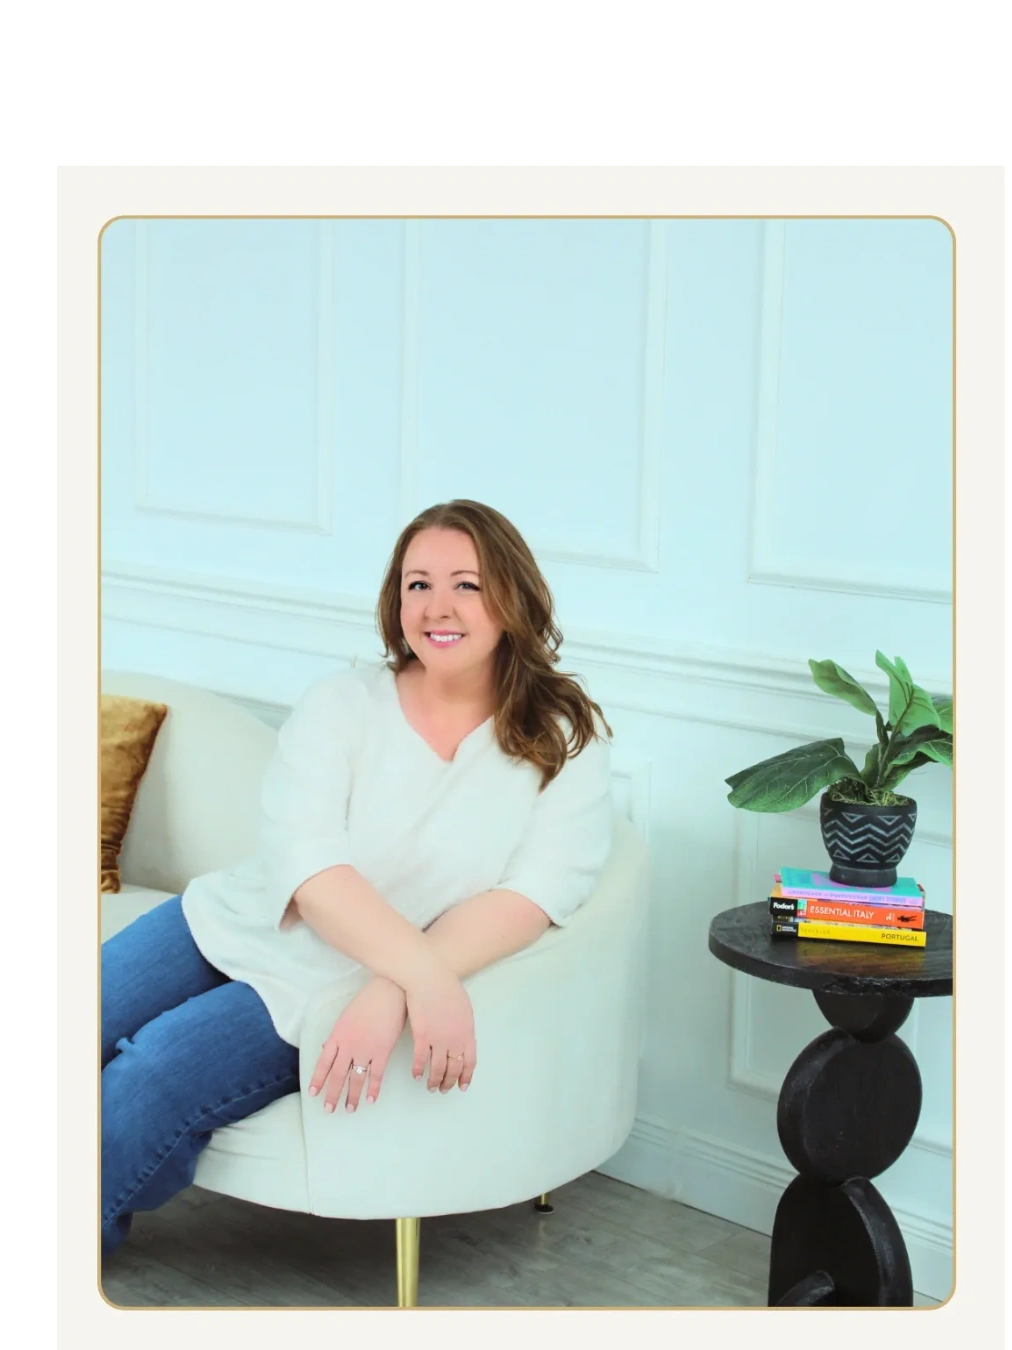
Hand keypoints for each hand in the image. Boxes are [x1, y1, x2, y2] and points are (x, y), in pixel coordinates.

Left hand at [308, 977, 407, 1112]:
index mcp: (337, 1035)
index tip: (313, 1093)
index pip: (323, 1062)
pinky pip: (376, 1074)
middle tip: (329, 1109)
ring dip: (352, 1096)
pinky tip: (370, 1099)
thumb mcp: (346, 1016)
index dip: (318, 1079)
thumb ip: (337, 1034)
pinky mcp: (382, 1051)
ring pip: (355, 1078)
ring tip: (349, 1109)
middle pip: (337, 1075)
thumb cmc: (368, 1001)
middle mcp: (348, 1046)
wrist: (388, 992)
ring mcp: (365, 1050)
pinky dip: (373, 1088)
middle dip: (332, 1094)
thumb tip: (326, 1048)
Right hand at [405, 964, 476, 1093]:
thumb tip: (463, 1038)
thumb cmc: (447, 986)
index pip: (470, 1061)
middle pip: (454, 1068)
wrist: (429, 976)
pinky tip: (416, 1076)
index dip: (466, 1076)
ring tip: (431, 1088)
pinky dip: (418, 1070)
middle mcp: (455, 1040)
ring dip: (434, 1081)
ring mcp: (438, 1039)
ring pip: (437, 1068)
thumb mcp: (464, 1007)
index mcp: (467, 1032)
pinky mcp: (421, 1036)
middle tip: (445, 1089)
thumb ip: (464, 1026)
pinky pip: (419, 1060)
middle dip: (449, 1082)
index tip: (463, 1086)